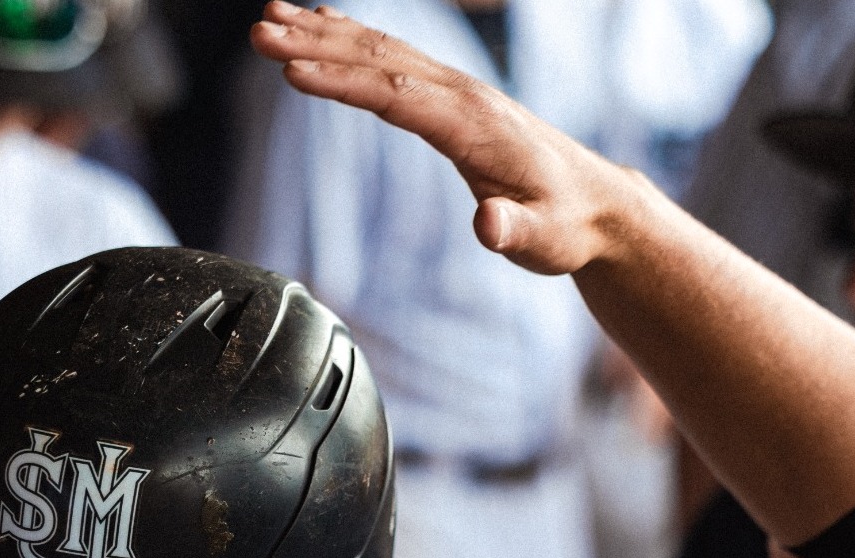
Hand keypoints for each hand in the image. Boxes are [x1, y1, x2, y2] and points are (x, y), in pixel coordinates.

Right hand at [248, 2, 641, 274]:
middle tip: (259, 31)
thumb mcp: (544, 239)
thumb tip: (489, 226)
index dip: (342, 82)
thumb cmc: (565, 225)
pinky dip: (350, 38)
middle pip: (377, 58)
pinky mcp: (450, 96)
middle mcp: (462, 94)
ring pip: (380, 49)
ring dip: (322, 33)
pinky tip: (322, 25)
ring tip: (269, 18)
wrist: (596, 204)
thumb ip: (514, 231)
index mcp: (473, 122)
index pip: (395, 94)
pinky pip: (391, 57)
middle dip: (314, 43)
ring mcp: (456, 89)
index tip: (291, 72)